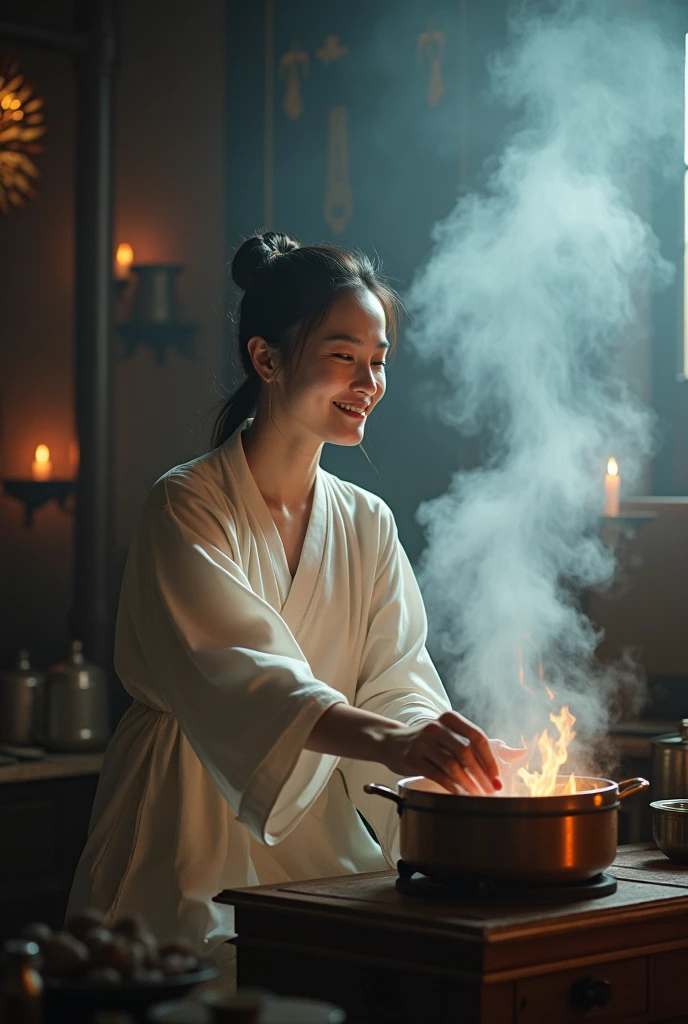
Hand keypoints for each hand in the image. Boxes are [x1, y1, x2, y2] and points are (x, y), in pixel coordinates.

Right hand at [379, 711, 523, 795]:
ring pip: (452, 765)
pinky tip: (460, 795)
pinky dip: (452, 787)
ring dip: (468, 783)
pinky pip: (438, 775)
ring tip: (478, 795)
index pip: (477, 737)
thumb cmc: (426, 741)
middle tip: (491, 791)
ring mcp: (423, 743)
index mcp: (449, 719)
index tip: (498, 778)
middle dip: (482, 775)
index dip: (490, 760)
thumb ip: (471, 743)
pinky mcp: (413, 759)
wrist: (391, 742)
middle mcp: (436, 728)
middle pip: (466, 752)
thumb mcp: (447, 734)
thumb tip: (510, 757)